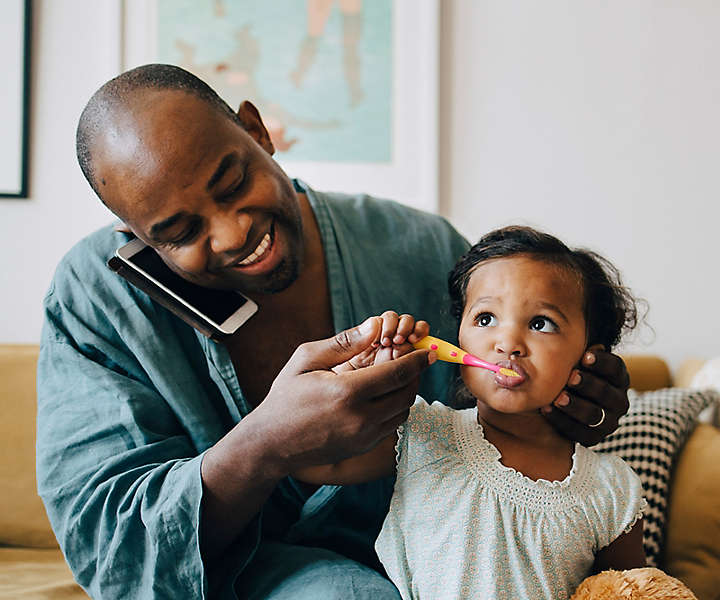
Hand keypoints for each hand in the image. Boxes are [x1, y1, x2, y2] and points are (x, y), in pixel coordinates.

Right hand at [253, 316, 434, 473]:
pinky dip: (394, 407)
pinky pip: (391, 424)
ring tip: (395, 375)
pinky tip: (382, 394)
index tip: (427, 350)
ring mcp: (364, 437)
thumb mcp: (307, 360)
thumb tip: (375, 326)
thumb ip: (344, 343)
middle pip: (407, 392)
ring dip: (405, 391)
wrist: (271, 442)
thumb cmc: (286, 396)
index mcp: (347, 392)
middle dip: (414, 374)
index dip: (416, 359)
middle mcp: (361, 418)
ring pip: (403, 411)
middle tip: (410, 359)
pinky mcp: (364, 447)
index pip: (397, 373)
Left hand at [542, 345, 629, 445]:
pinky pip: (580, 433)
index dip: (602, 363)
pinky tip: (545, 409)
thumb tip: (570, 330)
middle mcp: (619, 400)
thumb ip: (575, 349)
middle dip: (588, 385)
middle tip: (570, 377)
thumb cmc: (568, 372)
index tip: (585, 356)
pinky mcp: (593, 438)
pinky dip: (562, 421)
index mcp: (618, 377)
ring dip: (576, 406)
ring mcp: (608, 421)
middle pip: (607, 393)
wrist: (560, 402)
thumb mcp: (575, 359)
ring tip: (558, 397)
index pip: (616, 368)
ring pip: (595, 415)